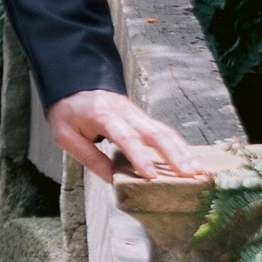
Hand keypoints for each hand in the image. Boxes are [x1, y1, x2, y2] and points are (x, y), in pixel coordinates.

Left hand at [46, 88, 201, 184]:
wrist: (74, 83)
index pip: (124, 136)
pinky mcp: (143, 118)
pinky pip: (164, 131)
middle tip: (189, 174)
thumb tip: (112, 179)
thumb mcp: (64, 134)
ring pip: (164, 130)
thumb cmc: (68, 111)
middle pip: (153, 132)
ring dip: (182, 151)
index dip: (138, 155)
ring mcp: (137, 113)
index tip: (151, 175)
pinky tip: (190, 161)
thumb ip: (87, 156)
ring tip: (197, 171)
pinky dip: (179, 146)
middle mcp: (125, 112)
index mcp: (102, 115)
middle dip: (173, 154)